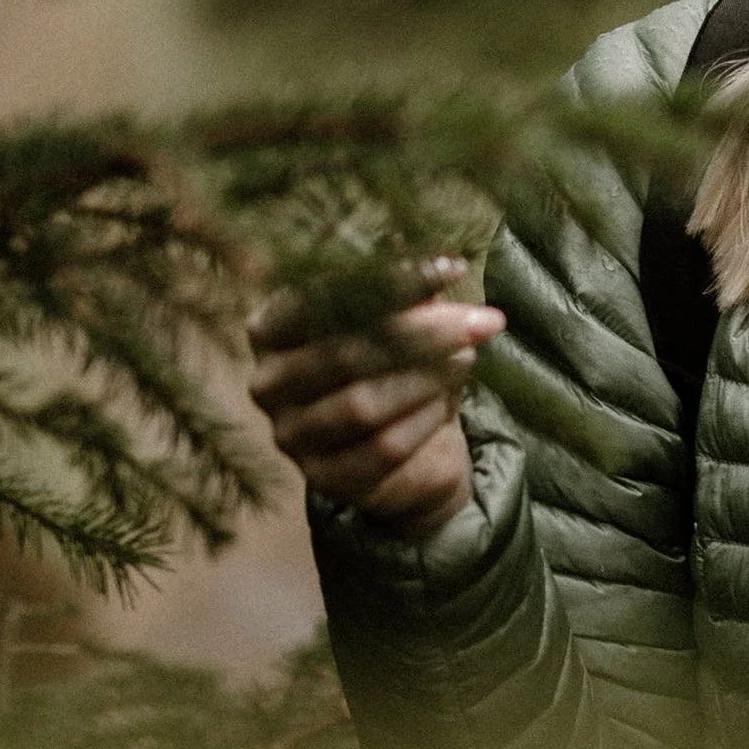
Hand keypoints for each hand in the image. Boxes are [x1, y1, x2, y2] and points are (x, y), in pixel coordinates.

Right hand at [247, 265, 504, 537]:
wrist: (405, 454)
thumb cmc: (391, 369)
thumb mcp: (397, 323)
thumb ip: (407, 297)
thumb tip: (437, 273)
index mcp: (269, 329)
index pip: (323, 298)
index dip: (389, 284)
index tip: (451, 269)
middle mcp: (267, 383)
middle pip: (347, 352)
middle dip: (423, 333)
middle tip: (482, 321)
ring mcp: (290, 436)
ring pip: (362, 404)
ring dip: (426, 379)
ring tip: (468, 357)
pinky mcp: (324, 479)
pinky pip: (382, 449)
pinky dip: (423, 421)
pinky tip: (448, 402)